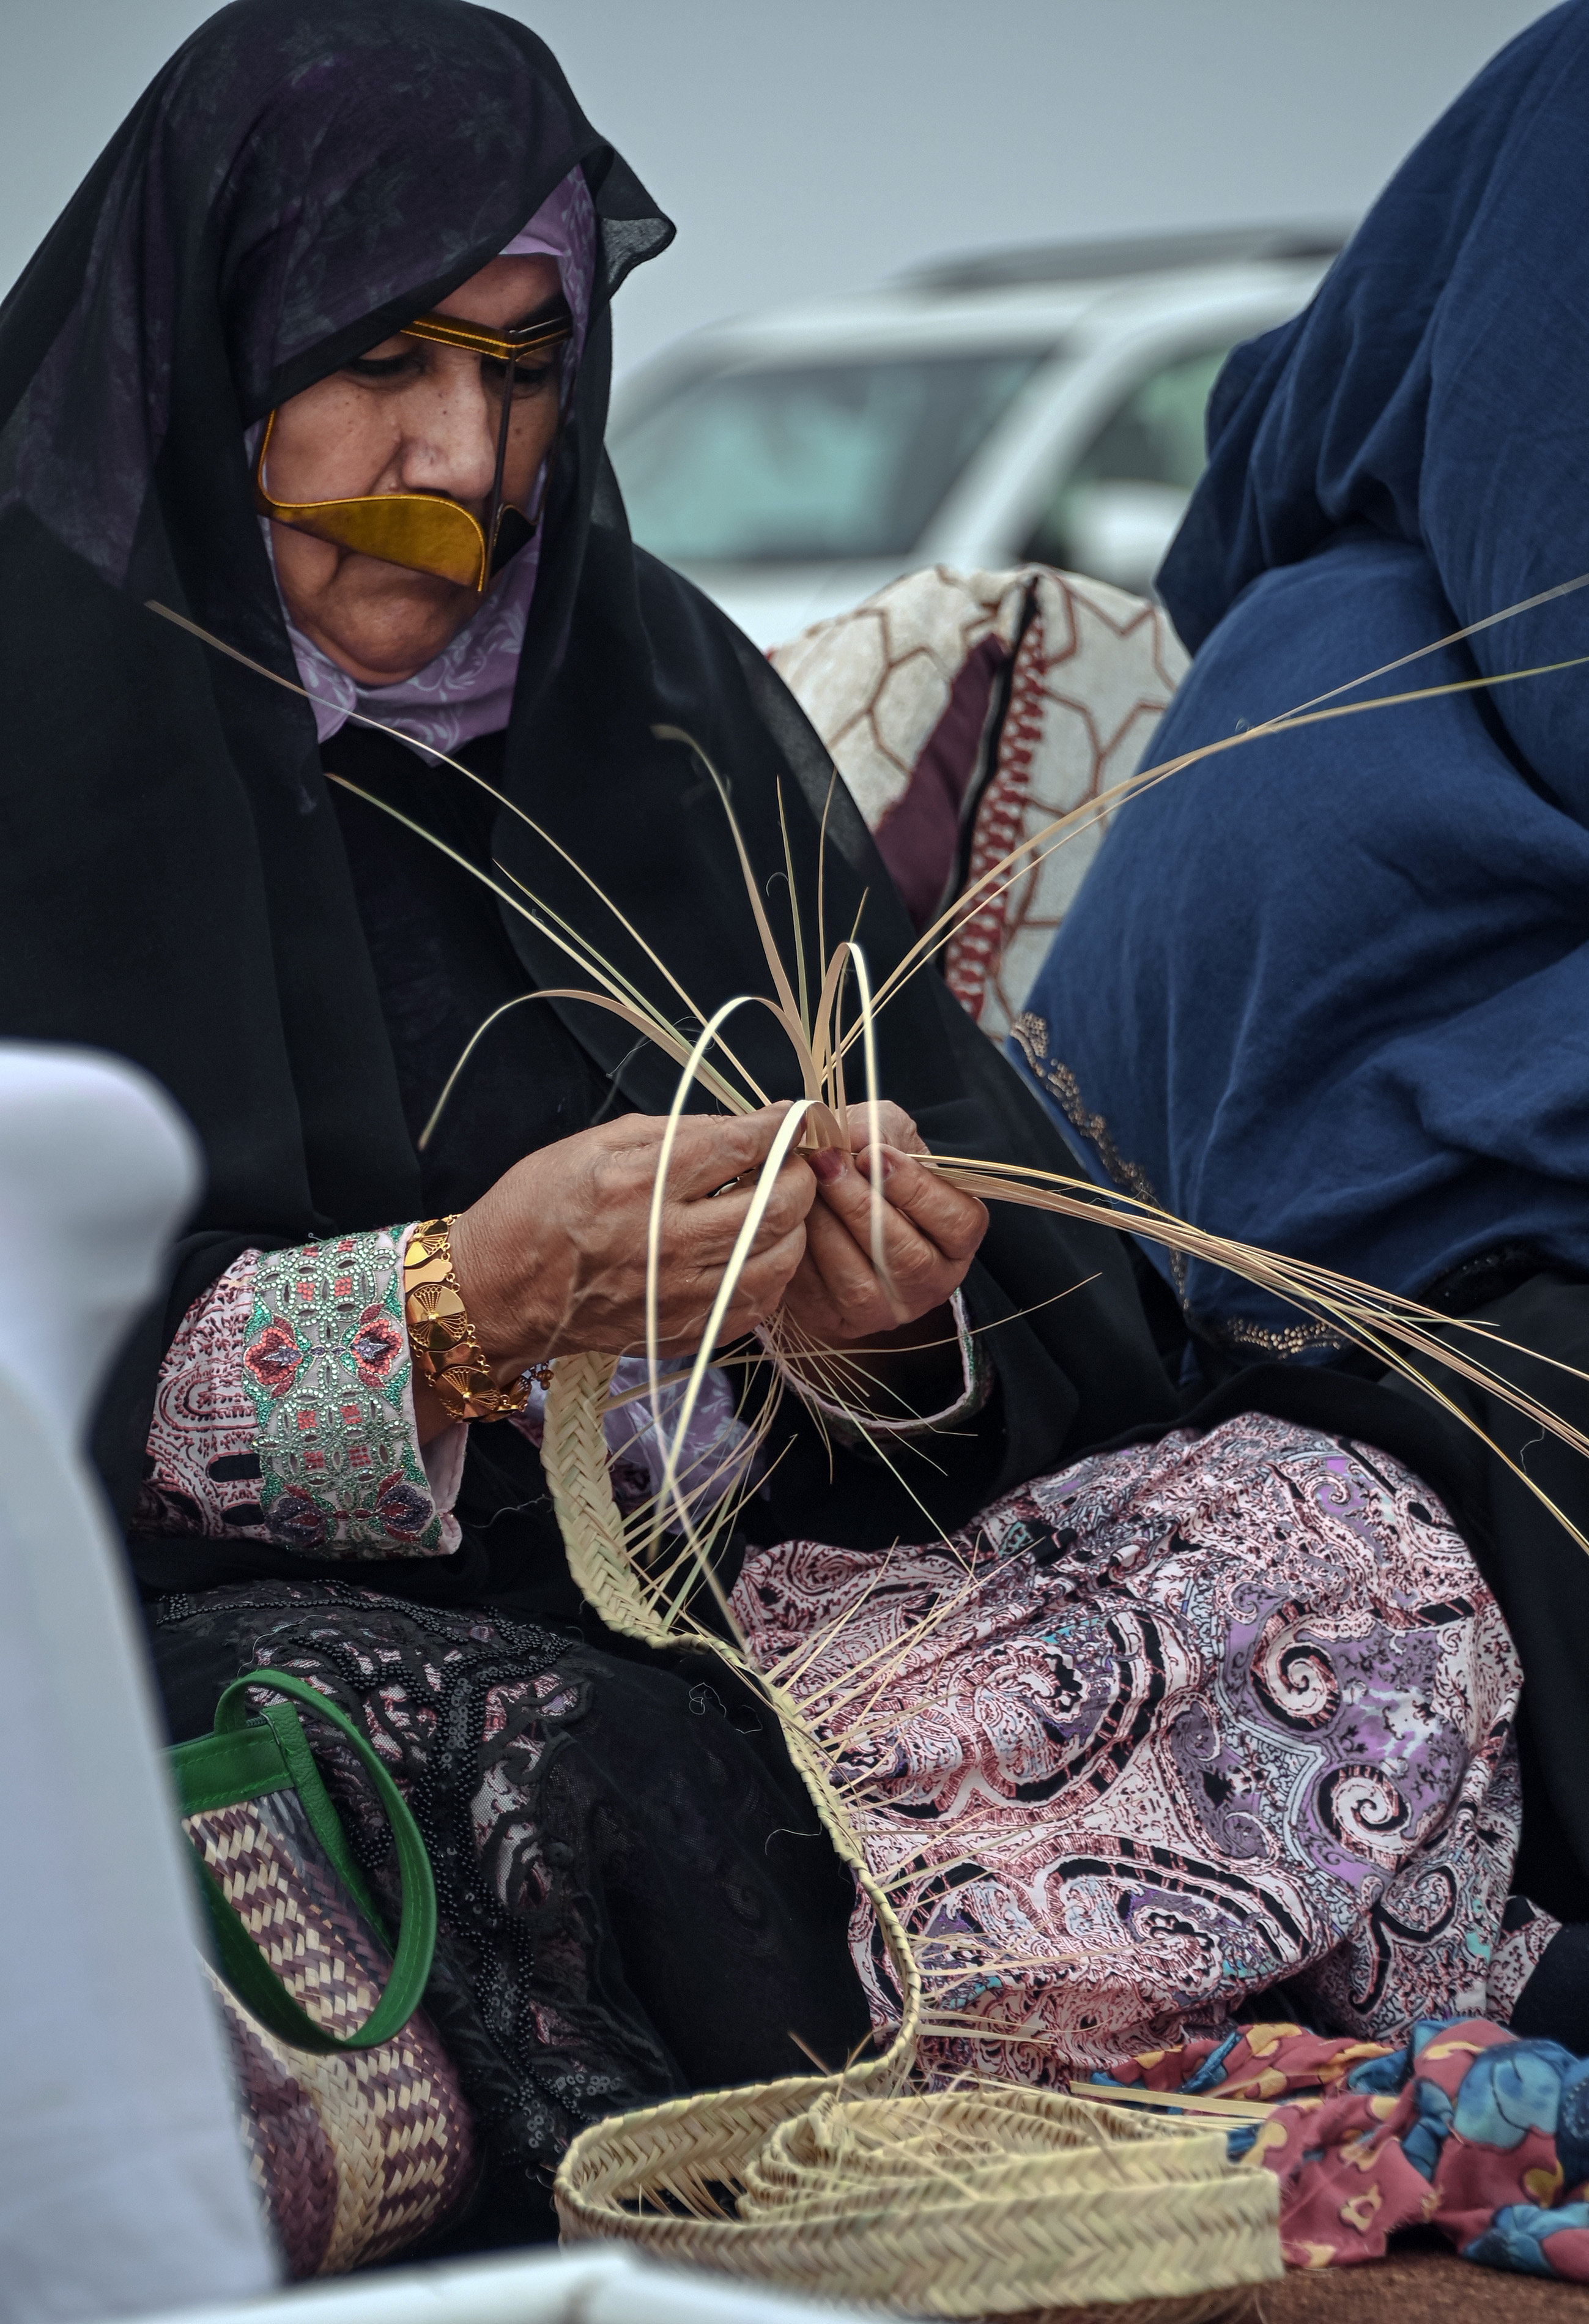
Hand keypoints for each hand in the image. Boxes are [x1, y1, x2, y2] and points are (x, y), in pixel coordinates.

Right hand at [445, 1109, 814, 1388]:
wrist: (498, 1294)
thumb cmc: (537, 1209)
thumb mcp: (592, 1144)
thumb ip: (673, 1130)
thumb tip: (740, 1126)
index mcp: (642, 1184)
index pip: (742, 1146)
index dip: (784, 1126)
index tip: (799, 1116)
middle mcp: (669, 1242)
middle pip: (779, 1204)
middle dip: (801, 1173)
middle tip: (793, 1161)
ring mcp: (682, 1295)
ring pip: (782, 1257)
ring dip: (795, 1224)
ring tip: (776, 1206)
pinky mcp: (685, 1332)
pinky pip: (760, 1303)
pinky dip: (773, 1271)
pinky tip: (756, 1250)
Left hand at [779, 1100, 986, 1352]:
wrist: (827, 1202)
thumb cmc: (867, 1167)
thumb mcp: (884, 1135)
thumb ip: (878, 1129)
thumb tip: (854, 1137)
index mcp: (957, 1238)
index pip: (958, 1223)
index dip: (917, 1189)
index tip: (874, 1154)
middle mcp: (930, 1283)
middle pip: (907, 1257)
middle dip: (862, 1205)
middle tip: (828, 1163)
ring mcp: (885, 1310)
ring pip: (861, 1284)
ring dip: (828, 1229)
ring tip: (804, 1187)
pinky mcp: (837, 1321)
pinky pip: (818, 1296)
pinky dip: (801, 1255)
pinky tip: (790, 1219)